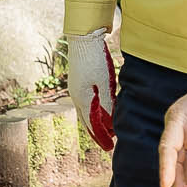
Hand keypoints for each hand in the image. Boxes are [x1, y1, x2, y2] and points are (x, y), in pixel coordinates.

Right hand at [68, 26, 118, 150]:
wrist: (83, 38)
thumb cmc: (95, 60)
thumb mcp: (105, 83)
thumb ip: (108, 104)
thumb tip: (111, 124)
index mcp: (82, 99)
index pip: (92, 125)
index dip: (102, 137)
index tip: (110, 148)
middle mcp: (76, 96)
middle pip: (87, 121)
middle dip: (97, 134)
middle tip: (108, 144)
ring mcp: (76, 89)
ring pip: (85, 112)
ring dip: (95, 123)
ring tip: (105, 131)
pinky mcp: (78, 82)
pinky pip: (85, 103)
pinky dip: (92, 112)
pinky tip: (99, 111)